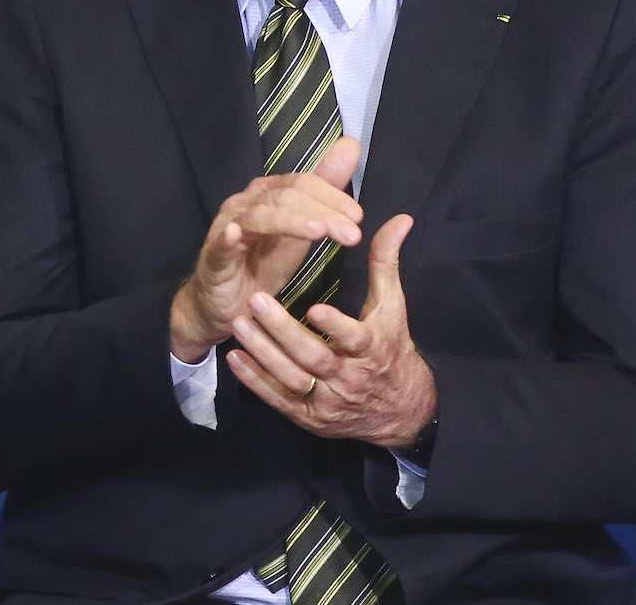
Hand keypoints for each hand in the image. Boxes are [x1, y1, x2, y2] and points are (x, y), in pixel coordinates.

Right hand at [169, 136, 363, 362]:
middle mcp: (245, 204)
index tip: (358, 217)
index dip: (330, 196)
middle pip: (284, 198)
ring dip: (290, 223)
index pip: (301, 184)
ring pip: (259, 217)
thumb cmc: (262, 261)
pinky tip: (237, 235)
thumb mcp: (302, 227)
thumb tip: (351, 144)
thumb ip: (324, 189)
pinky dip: (227, 237)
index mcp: (267, 194)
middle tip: (352, 234)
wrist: (228, 304)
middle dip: (321, 212)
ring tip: (318, 233)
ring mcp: (226, 228)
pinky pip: (220, 244)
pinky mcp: (213, 258)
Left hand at [226, 213, 436, 449]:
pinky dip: (255, 380)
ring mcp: (327, 401)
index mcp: (373, 349)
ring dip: (263, 353)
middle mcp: (350, 378)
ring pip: (291, 379)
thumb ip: (386, 262)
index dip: (336, 327)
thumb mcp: (392, 307)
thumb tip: (401, 218)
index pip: (355, 339)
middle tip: (256, 299)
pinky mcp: (308, 417)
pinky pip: (278, 399)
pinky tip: (235, 356)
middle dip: (283, 331)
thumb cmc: (391, 348)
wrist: (399, 410)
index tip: (315, 306)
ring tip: (238, 323)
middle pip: (314, 357)